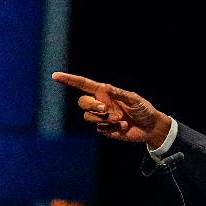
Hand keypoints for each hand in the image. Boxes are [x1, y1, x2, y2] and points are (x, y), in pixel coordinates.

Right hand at [52, 71, 170, 148]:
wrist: (149, 127)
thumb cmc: (144, 109)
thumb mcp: (134, 99)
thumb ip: (120, 94)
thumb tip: (105, 87)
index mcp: (106, 92)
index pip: (84, 85)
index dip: (69, 80)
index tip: (55, 76)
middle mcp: (101, 103)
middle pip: (82, 102)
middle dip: (91, 105)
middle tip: (105, 109)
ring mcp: (102, 117)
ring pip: (88, 117)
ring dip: (104, 119)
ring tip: (120, 119)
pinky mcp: (104, 129)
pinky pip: (99, 129)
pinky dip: (111, 128)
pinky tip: (123, 126)